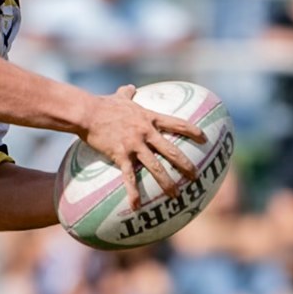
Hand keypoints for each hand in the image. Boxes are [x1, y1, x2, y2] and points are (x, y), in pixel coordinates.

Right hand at [82, 85, 206, 208]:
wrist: (87, 112)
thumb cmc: (102, 104)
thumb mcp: (119, 97)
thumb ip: (128, 93)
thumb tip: (130, 87)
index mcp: (149, 118)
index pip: (177, 124)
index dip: (192, 131)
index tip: (205, 138)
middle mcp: (146, 132)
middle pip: (171, 150)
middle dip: (186, 165)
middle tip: (196, 177)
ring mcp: (134, 145)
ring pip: (156, 167)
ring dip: (167, 182)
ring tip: (176, 196)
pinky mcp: (121, 155)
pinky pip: (129, 177)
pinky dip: (134, 192)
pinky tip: (136, 207)